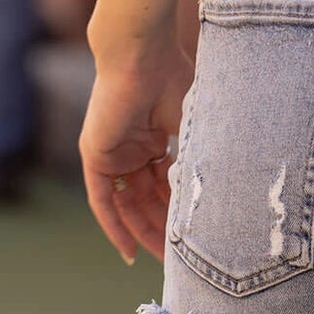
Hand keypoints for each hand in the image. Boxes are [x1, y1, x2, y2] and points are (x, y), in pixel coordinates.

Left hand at [80, 44, 192, 264]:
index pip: (163, 182)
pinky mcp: (95, 157)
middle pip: (145, 197)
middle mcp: (130, 147)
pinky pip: (103, 200)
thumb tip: (217, 187)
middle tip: (180, 257)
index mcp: (152, 136)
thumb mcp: (189, 121)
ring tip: (162, 259)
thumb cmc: (169, 77)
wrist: (141, 54)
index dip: (176, 207)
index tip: (194, 233)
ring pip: (127, 203)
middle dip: (162, 226)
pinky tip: (128, 250)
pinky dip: (114, 226)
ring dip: (142, 231)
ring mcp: (112, 153)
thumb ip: (194, 153)